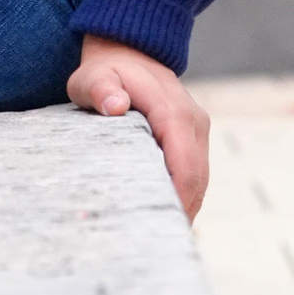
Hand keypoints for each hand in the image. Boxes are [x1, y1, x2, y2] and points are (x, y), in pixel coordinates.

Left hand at [68, 33, 209, 219]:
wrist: (128, 51)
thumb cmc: (105, 70)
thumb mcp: (93, 76)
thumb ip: (101, 89)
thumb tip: (115, 106)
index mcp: (173, 111)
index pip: (184, 164)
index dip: (176, 197)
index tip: (158, 226)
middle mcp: (193, 122)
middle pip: (197, 179)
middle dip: (181, 211)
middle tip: (155, 242)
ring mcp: (196, 131)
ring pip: (200, 179)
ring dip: (185, 206)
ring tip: (159, 236)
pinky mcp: (193, 138)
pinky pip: (195, 172)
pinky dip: (184, 194)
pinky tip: (164, 215)